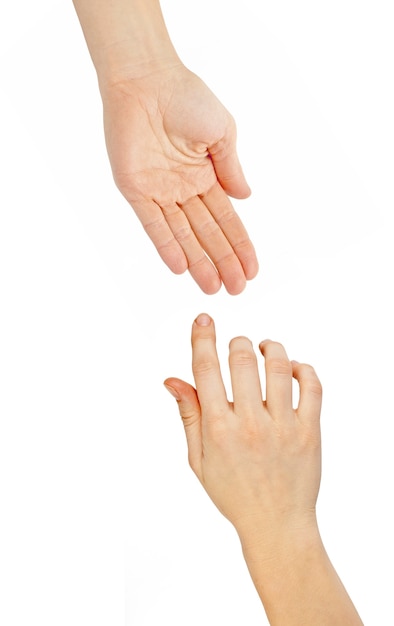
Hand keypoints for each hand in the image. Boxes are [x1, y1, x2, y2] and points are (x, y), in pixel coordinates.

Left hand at [101, 65, 257, 294]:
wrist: (147, 80)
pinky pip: (152, 224)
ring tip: (213, 287)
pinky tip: (181, 267)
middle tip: (237, 289)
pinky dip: (166, 245)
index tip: (252, 269)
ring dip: (198, 261)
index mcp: (206, 176)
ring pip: (182, 235)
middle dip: (223, 261)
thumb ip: (231, 169)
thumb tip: (246, 198)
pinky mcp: (136, 190)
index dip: (240, 245)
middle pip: (206, 233)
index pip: (226, 219)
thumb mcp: (222, 133)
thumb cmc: (187, 97)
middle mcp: (183, 189)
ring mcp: (160, 192)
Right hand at [164, 313, 321, 540]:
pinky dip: (302, 367)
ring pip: (279, 365)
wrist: (277, 525)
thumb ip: (189, 415)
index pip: (206, 371)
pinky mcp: (310, 430)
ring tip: (265, 347)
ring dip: (270, 347)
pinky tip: (292, 368)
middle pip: (242, 360)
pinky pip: (311, 385)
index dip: (202, 338)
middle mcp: (250, 424)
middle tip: (238, 346)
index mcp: (218, 430)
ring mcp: (283, 426)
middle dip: (238, 343)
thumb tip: (173, 380)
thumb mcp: (199, 459)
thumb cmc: (234, 494)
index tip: (203, 319)